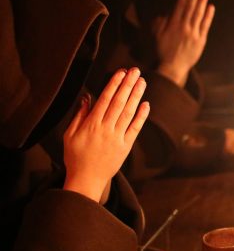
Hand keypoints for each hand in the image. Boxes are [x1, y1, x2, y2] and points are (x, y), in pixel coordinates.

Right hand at [63, 68, 149, 202]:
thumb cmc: (75, 156)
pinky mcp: (126, 146)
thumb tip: (87, 97)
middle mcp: (105, 129)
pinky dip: (141, 116)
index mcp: (91, 125)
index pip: (105, 99)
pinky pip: (135, 128)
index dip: (114, 84)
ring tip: (142, 82)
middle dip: (128, 85)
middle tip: (135, 71)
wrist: (86, 179)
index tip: (121, 72)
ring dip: (136, 96)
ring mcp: (117, 138)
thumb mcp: (70, 135)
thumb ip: (80, 115)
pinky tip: (146, 104)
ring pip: (128, 113)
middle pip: (119, 102)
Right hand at [154, 0, 214, 87]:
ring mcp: (193, 33)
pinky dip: (208, 16)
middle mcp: (183, 27)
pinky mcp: (200, 40)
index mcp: (172, 25)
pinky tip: (211, 7)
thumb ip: (161, 23)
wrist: (173, 67)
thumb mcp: (157, 36)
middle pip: (191, 7)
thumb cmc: (163, 51)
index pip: (180, 6)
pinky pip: (205, 25)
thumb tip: (166, 13)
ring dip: (202, 1)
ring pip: (198, 14)